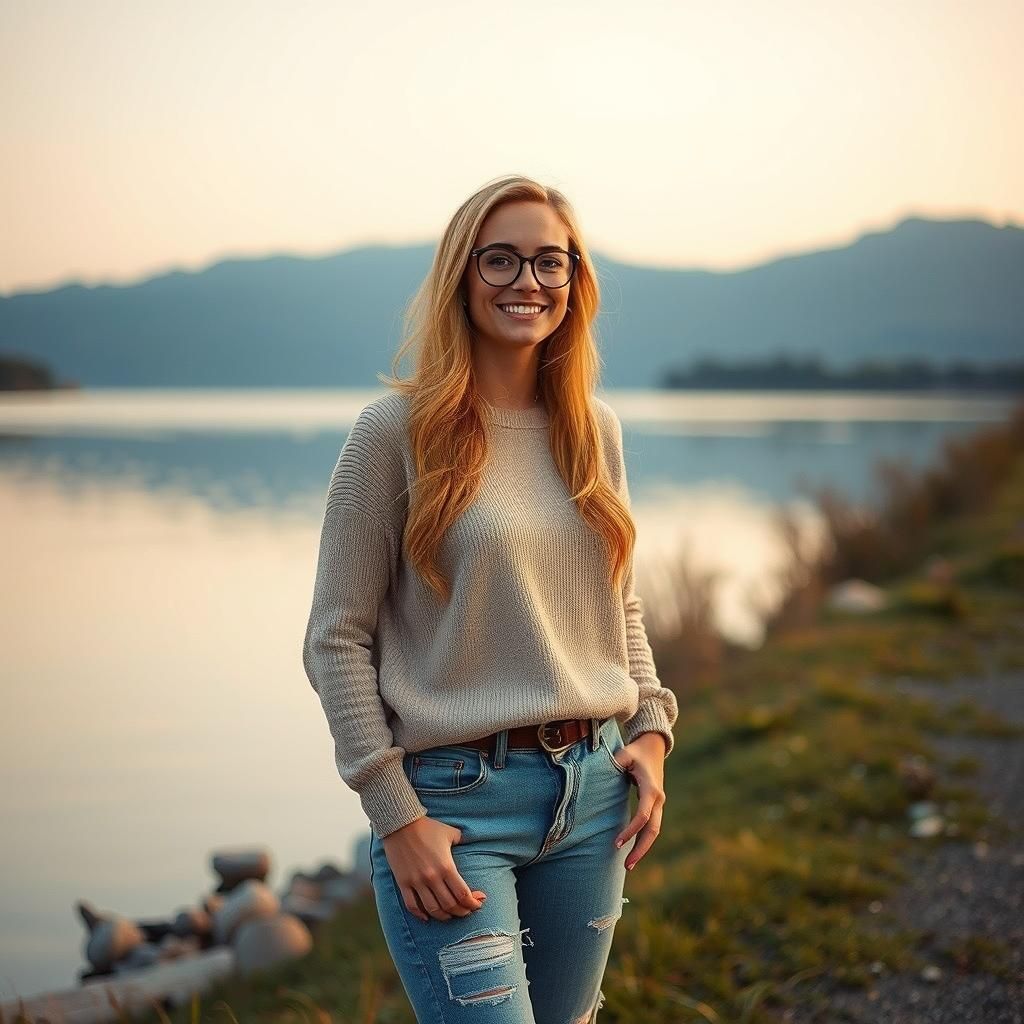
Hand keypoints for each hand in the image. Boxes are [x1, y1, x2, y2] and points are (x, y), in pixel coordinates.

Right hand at [381, 816, 487, 921]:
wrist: (401, 823)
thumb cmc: (428, 827)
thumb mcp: (450, 832)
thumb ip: (462, 840)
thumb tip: (471, 843)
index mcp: (446, 866)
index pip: (463, 894)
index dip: (473, 903)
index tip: (478, 903)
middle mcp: (432, 877)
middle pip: (450, 905)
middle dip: (462, 912)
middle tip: (467, 911)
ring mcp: (417, 881)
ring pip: (433, 909)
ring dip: (444, 916)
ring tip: (450, 915)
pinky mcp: (403, 882)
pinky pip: (412, 905)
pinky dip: (420, 915)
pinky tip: (427, 917)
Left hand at [612, 731, 666, 870]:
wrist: (654, 747)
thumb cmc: (636, 751)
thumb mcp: (625, 753)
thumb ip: (615, 763)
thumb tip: (599, 774)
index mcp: (651, 789)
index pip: (642, 815)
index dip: (631, 831)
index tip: (616, 843)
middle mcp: (658, 799)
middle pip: (652, 830)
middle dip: (640, 849)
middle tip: (626, 867)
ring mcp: (659, 803)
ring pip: (654, 831)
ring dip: (642, 848)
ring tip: (628, 865)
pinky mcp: (655, 806)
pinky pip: (651, 827)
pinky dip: (642, 839)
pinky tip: (632, 851)